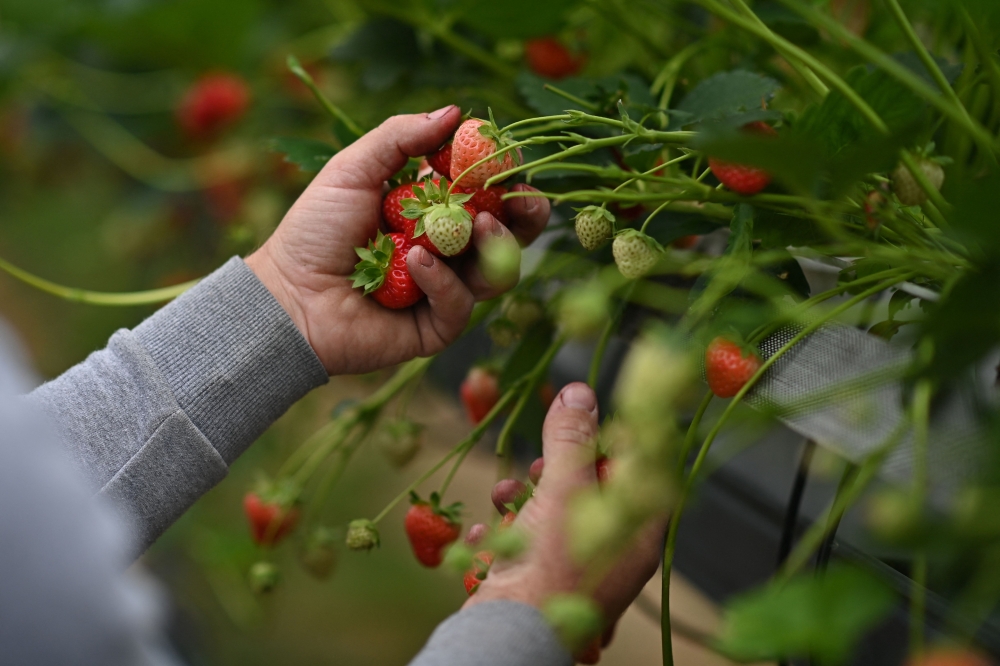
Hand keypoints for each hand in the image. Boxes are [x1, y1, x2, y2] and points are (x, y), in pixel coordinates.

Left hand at [245, 105, 550, 375]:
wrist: (287, 295)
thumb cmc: (314, 230)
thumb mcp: (354, 169)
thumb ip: (401, 137)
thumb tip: (456, 111)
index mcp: (433, 211)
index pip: (486, 193)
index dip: (508, 178)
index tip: (518, 161)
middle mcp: (447, 251)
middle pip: (507, 235)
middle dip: (525, 216)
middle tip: (527, 199)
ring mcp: (444, 289)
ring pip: (497, 272)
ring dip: (494, 245)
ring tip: (477, 225)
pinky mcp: (436, 326)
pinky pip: (460, 303)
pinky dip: (443, 280)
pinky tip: (418, 261)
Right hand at [465, 383, 663, 645]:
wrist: (509, 634)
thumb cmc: (550, 566)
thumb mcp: (564, 489)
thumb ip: (571, 439)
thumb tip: (580, 393)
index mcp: (637, 532)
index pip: (639, 471)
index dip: (612, 441)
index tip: (585, 421)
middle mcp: (614, 554)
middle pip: (591, 490)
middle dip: (555, 469)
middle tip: (539, 464)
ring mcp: (578, 570)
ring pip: (553, 515)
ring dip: (522, 496)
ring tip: (503, 494)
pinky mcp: (543, 583)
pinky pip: (527, 544)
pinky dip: (506, 532)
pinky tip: (485, 531)